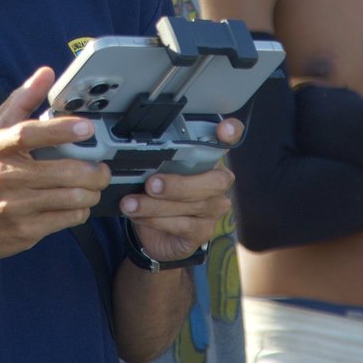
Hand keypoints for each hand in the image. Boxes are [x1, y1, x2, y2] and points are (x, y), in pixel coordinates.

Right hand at [0, 68, 112, 264]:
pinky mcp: (25, 231)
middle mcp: (5, 176)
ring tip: (91, 187)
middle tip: (101, 168)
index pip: (29, 133)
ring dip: (91, 192)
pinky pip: (68, 218)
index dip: (61, 129)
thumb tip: (45, 74)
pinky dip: (79, 211)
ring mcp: (16, 206)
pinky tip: (74, 205)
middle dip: (95, 171)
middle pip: (65, 171)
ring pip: (73, 197)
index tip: (87, 127)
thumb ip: (19, 102)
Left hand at [122, 118, 241, 263]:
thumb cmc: (159, 195)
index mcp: (209, 158)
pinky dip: (157, 220)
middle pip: (215, 181)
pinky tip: (139, 216)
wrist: (157, 234)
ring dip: (156, 205)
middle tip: (151, 184)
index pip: (230, 140)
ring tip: (131, 203)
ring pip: (193, 205)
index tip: (223, 129)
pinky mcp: (204, 231)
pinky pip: (184, 225)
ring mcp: (215, 208)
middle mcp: (218, 182)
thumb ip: (156, 161)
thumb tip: (134, 154)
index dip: (231, 133)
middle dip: (180, 184)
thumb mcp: (155, 172)